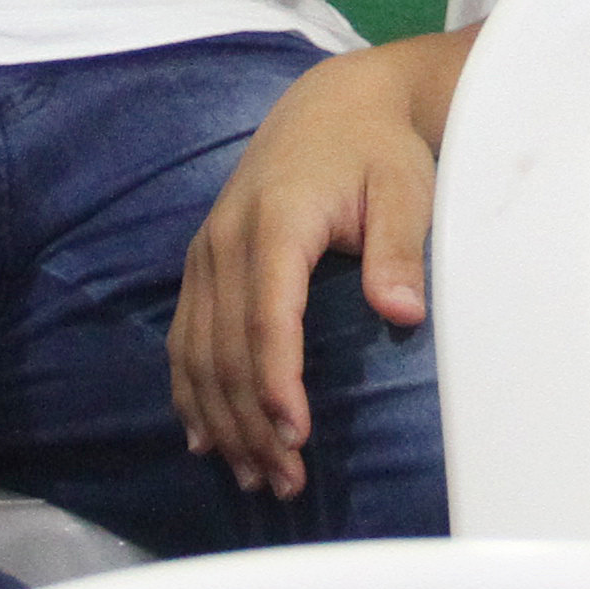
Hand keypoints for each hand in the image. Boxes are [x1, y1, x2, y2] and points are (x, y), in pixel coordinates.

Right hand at [167, 47, 434, 495]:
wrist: (333, 106)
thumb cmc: (378, 151)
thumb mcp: (405, 188)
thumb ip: (398, 249)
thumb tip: (402, 313)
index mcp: (276, 220)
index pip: (266, 316)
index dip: (276, 381)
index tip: (297, 435)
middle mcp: (227, 239)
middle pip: (226, 348)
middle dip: (251, 422)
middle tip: (287, 482)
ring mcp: (207, 252)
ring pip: (198, 352)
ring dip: (221, 420)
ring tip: (256, 477)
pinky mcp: (202, 262)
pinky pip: (184, 337)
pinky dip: (191, 392)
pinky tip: (207, 439)